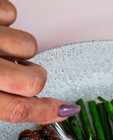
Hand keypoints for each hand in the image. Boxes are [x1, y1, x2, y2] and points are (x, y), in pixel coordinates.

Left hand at [0, 0, 78, 123]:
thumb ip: (6, 104)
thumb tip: (53, 110)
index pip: (18, 109)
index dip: (44, 113)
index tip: (66, 111)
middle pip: (34, 80)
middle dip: (33, 77)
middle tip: (19, 72)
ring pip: (30, 45)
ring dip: (18, 48)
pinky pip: (12, 14)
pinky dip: (5, 19)